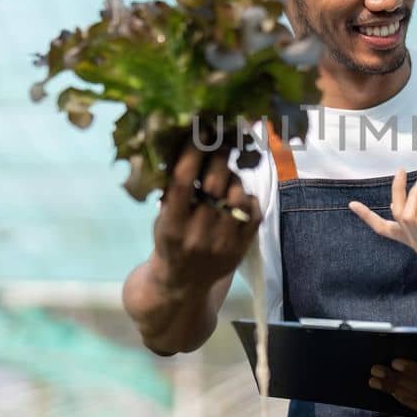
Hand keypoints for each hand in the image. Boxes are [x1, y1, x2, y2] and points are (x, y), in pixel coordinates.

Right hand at [150, 140, 261, 291]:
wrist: (182, 286)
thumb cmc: (169, 242)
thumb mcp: (161, 219)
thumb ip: (172, 190)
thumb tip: (187, 145)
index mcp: (171, 226)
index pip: (183, 182)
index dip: (193, 153)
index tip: (200, 131)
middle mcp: (198, 236)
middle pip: (215, 185)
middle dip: (219, 157)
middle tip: (220, 141)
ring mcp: (223, 244)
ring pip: (238, 196)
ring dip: (234, 177)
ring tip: (227, 173)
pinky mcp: (241, 248)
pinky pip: (255, 211)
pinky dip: (248, 197)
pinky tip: (238, 195)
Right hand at [348, 169, 416, 273]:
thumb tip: (405, 203)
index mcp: (413, 240)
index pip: (384, 230)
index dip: (368, 217)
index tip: (352, 204)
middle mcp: (416, 245)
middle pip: (396, 214)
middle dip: (397, 191)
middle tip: (401, 170)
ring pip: (407, 216)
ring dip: (413, 194)